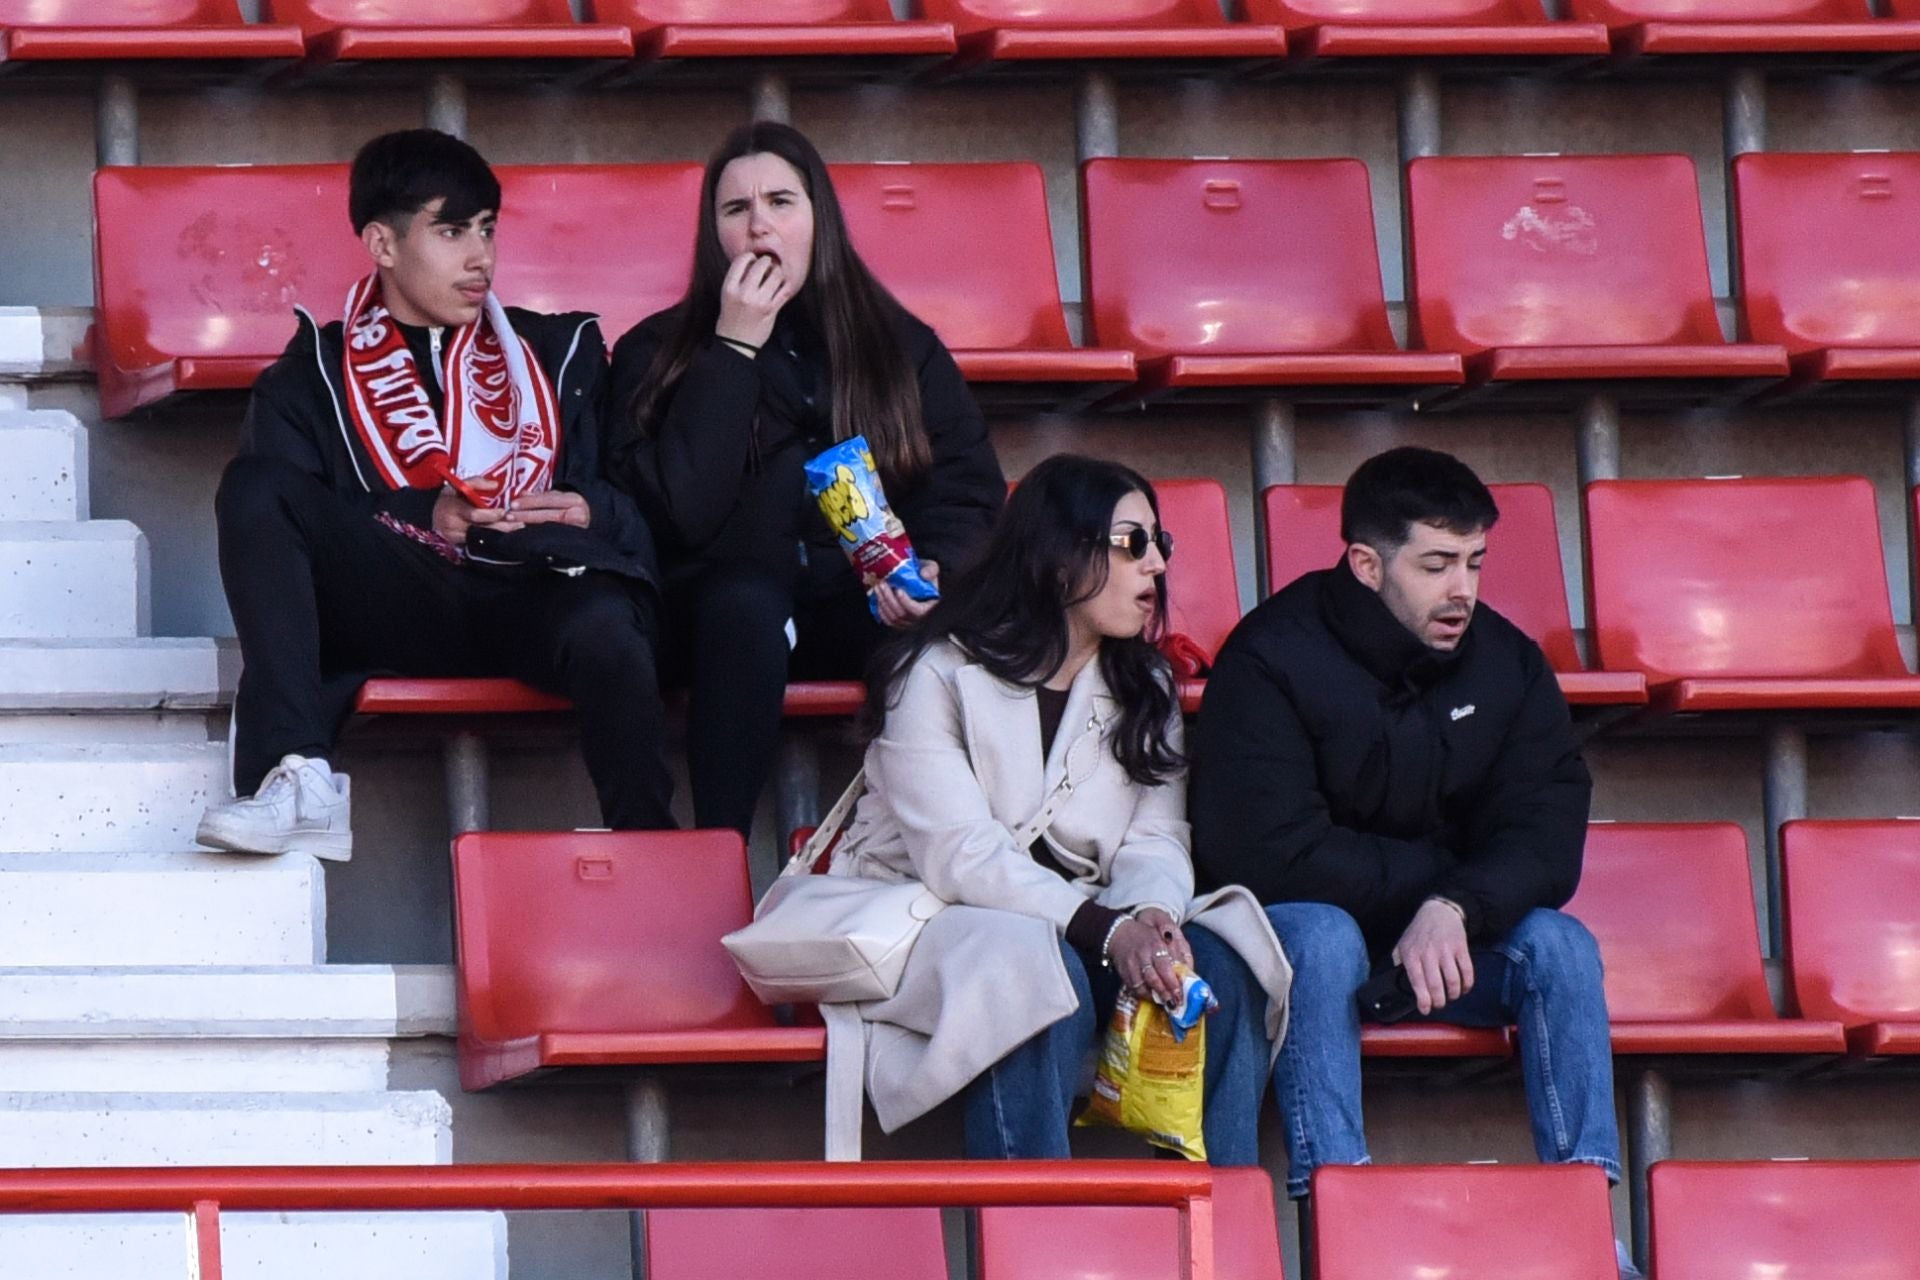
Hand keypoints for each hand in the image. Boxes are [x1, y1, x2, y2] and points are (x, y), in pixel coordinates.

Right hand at [432, 477, 515, 545]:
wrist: (436, 517)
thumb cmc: (450, 499)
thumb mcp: (457, 485)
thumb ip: (475, 482)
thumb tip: (495, 485)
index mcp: (452, 508)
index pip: (474, 515)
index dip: (490, 515)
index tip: (503, 511)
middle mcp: (454, 526)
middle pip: (482, 530)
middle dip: (503, 527)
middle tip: (519, 522)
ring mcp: (458, 539)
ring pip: (484, 539)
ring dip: (502, 534)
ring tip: (517, 527)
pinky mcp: (461, 546)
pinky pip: (481, 544)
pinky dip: (495, 541)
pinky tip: (507, 536)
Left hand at [498, 489, 589, 528]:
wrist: (597, 524)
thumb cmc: (577, 508)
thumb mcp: (563, 497)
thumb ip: (544, 496)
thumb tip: (522, 493)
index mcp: (574, 500)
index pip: (549, 499)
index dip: (530, 501)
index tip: (513, 504)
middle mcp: (576, 514)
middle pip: (548, 514)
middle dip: (527, 515)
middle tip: (509, 515)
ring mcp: (575, 529)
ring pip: (548, 526)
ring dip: (529, 525)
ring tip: (512, 525)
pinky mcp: (572, 540)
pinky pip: (551, 537)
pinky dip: (536, 535)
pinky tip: (524, 535)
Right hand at [716, 251, 795, 348]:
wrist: (735, 343)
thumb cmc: (731, 318)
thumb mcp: (727, 296)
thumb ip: (737, 279)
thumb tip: (752, 262)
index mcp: (730, 288)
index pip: (741, 261)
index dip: (750, 256)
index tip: (753, 259)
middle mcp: (744, 293)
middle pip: (761, 265)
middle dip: (767, 261)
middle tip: (768, 264)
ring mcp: (759, 302)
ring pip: (776, 275)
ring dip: (778, 272)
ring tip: (775, 275)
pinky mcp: (772, 310)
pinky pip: (784, 290)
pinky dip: (786, 285)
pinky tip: (782, 285)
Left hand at [873, 561, 939, 628]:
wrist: (916, 578)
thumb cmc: (924, 575)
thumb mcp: (931, 568)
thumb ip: (931, 570)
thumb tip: (924, 575)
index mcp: (929, 606)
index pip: (918, 612)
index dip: (906, 602)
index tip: (898, 590)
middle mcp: (918, 617)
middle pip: (901, 614)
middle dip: (889, 598)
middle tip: (882, 584)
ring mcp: (907, 621)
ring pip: (892, 618)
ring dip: (883, 602)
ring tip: (878, 587)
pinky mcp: (898, 621)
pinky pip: (887, 620)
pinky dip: (881, 609)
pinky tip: (878, 596)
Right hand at [1108, 910, 1187, 1005]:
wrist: (1120, 932)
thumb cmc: (1148, 934)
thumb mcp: (1165, 933)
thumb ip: (1178, 949)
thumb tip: (1189, 969)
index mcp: (1154, 945)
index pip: (1164, 966)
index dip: (1171, 981)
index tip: (1180, 992)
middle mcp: (1141, 956)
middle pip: (1153, 979)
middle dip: (1164, 993)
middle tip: (1174, 1002)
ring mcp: (1130, 965)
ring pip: (1141, 986)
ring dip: (1154, 997)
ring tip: (1165, 1002)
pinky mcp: (1123, 973)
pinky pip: (1133, 988)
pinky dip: (1144, 995)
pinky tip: (1153, 997)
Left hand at [1392, 897, 1473, 1014]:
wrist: (1439, 911)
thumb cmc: (1419, 931)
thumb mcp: (1402, 944)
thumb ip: (1399, 962)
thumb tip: (1397, 980)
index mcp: (1411, 954)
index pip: (1417, 982)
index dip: (1423, 1000)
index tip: (1425, 1009)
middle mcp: (1428, 953)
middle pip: (1436, 985)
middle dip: (1439, 1001)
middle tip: (1439, 1004)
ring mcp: (1446, 950)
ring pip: (1453, 981)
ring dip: (1454, 994)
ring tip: (1451, 996)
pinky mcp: (1461, 948)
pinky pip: (1467, 971)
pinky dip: (1467, 984)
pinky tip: (1463, 988)